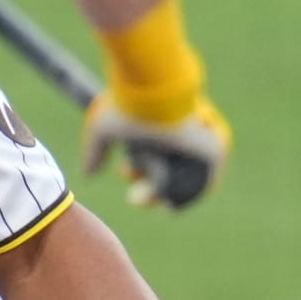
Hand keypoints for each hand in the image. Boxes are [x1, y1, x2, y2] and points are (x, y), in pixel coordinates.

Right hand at [82, 91, 230, 208]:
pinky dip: (189, 196)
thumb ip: (95, 151)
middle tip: (132, 197)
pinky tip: (169, 205)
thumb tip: (87, 174)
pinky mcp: (213, 150)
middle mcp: (179, 137)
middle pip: (167, 173)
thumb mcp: (102, 129)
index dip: (135, 172)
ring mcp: (197, 144)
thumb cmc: (129, 107)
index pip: (150, 159)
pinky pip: (205, 182)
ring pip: (182, 181)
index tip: (122, 170)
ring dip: (162, 195)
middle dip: (147, 190)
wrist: (155, 94)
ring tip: (143, 198)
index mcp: (158, 129)